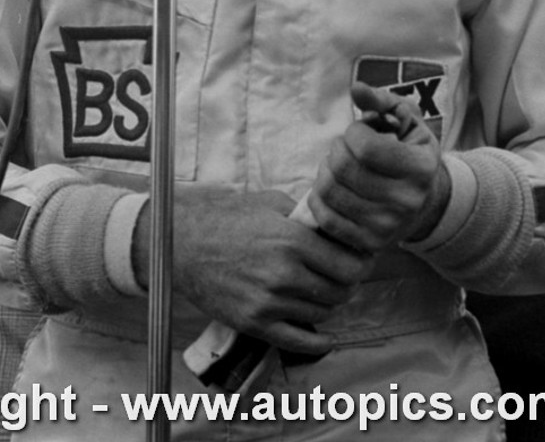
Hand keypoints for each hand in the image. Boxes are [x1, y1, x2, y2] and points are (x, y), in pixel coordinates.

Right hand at [132, 186, 369, 355]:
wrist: (184, 244)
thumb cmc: (228, 218)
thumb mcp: (271, 203)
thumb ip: (306, 215)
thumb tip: (336, 226)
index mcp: (292, 240)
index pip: (348, 264)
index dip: (360, 263)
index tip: (360, 260)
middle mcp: (284, 274)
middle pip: (339, 291)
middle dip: (347, 284)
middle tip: (344, 277)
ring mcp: (269, 302)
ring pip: (321, 313)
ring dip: (328, 304)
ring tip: (323, 291)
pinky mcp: (254, 324)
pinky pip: (298, 341)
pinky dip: (319, 341)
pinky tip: (327, 336)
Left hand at [307, 85, 449, 253]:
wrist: (424, 201)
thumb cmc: (409, 150)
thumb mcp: (405, 119)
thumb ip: (381, 100)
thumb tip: (356, 89)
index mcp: (420, 168)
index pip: (365, 147)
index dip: (355, 132)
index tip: (362, 131)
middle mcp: (407, 202)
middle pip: (343, 168)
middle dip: (337, 149)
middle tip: (346, 148)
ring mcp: (387, 226)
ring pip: (330, 191)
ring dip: (326, 170)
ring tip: (339, 166)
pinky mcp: (368, 244)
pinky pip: (326, 218)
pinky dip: (319, 197)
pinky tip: (332, 186)